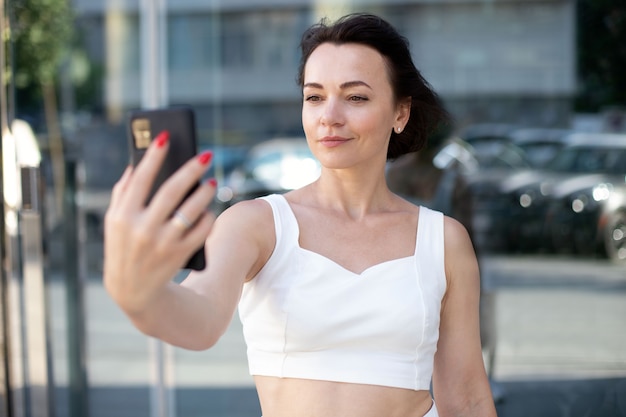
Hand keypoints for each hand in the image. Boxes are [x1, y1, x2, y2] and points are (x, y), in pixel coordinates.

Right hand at [103, 131, 216, 313]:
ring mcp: (162, 243)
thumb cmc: (123, 248)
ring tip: (212, 181)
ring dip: (205, 192)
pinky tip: (209, 209)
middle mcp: (142, 228)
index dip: (154, 156)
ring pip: (191, 210)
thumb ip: (122, 193)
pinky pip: (200, 230)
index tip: (166, 136)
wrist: (133, 291)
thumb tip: (136, 165)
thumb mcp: (113, 223)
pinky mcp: (179, 255)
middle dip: (191, 169)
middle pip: (172, 190)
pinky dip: (206, 218)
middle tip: (205, 155)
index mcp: (122, 216)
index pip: (141, 178)